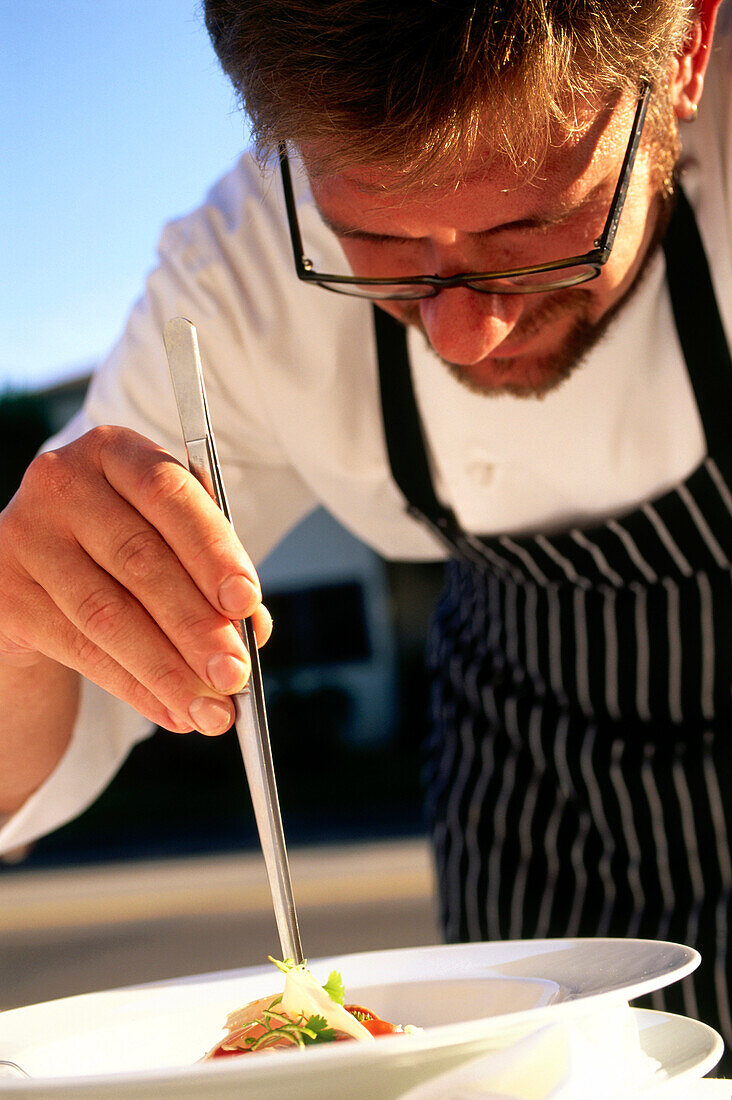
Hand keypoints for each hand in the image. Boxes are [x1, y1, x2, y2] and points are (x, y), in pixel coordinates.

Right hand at [0, 426, 271, 734]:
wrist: (40, 570)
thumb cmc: (124, 546)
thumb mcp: (170, 538)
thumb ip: (211, 574)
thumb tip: (250, 634)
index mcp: (116, 451)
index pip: (168, 493)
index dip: (211, 550)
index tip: (247, 601)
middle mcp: (62, 483)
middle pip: (140, 560)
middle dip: (196, 626)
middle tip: (235, 674)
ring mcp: (26, 537)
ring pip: (108, 614)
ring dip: (168, 670)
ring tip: (212, 710)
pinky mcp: (6, 593)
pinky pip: (80, 649)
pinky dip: (135, 687)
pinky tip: (172, 710)